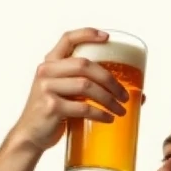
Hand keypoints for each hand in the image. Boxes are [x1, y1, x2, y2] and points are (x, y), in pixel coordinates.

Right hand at [12, 28, 129, 152]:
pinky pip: (83, 108)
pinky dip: (100, 114)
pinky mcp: (51, 107)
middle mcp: (46, 71)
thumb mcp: (64, 93)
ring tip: (121, 109)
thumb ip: (88, 88)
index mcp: (50, 63)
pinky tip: (109, 119)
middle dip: (110, 79)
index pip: (67, 39)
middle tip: (125, 95)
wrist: (30, 136)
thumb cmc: (53, 114)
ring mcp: (47, 88)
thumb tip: (139, 96)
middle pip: (85, 65)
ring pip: (86, 86)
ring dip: (109, 99)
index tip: (107, 38)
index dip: (87, 34)